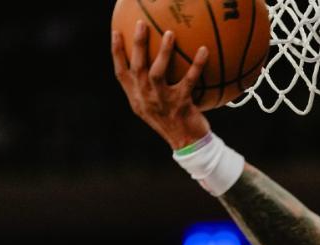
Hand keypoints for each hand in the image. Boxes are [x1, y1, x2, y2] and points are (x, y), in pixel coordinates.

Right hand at [111, 20, 210, 149]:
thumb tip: (149, 62)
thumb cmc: (172, 123)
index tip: (116, 32)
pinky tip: (204, 50)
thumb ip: (147, 89)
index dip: (117, 52)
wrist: (188, 145)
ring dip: (163, 52)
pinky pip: (189, 80)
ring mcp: (162, 102)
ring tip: (170, 34)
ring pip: (157, 73)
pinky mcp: (181, 105)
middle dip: (137, 44)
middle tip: (141, 24)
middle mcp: (146, 99)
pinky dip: (197, 64)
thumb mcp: (153, 108)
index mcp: (136, 99)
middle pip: (137, 68)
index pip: (121, 74)